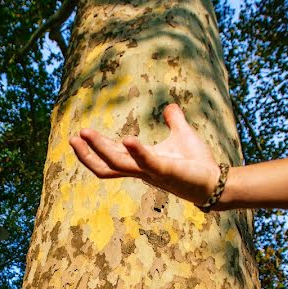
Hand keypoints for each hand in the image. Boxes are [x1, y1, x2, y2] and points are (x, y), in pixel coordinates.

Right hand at [69, 104, 220, 205]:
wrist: (215, 182)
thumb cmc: (197, 164)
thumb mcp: (182, 136)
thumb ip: (174, 121)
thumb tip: (170, 107)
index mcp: (141, 162)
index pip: (111, 156)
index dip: (94, 147)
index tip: (79, 135)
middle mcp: (141, 170)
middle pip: (106, 165)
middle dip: (88, 153)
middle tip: (72, 138)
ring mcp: (151, 172)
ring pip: (117, 164)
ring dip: (100, 149)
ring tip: (85, 134)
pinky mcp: (165, 172)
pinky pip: (147, 162)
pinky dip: (136, 151)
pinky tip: (127, 139)